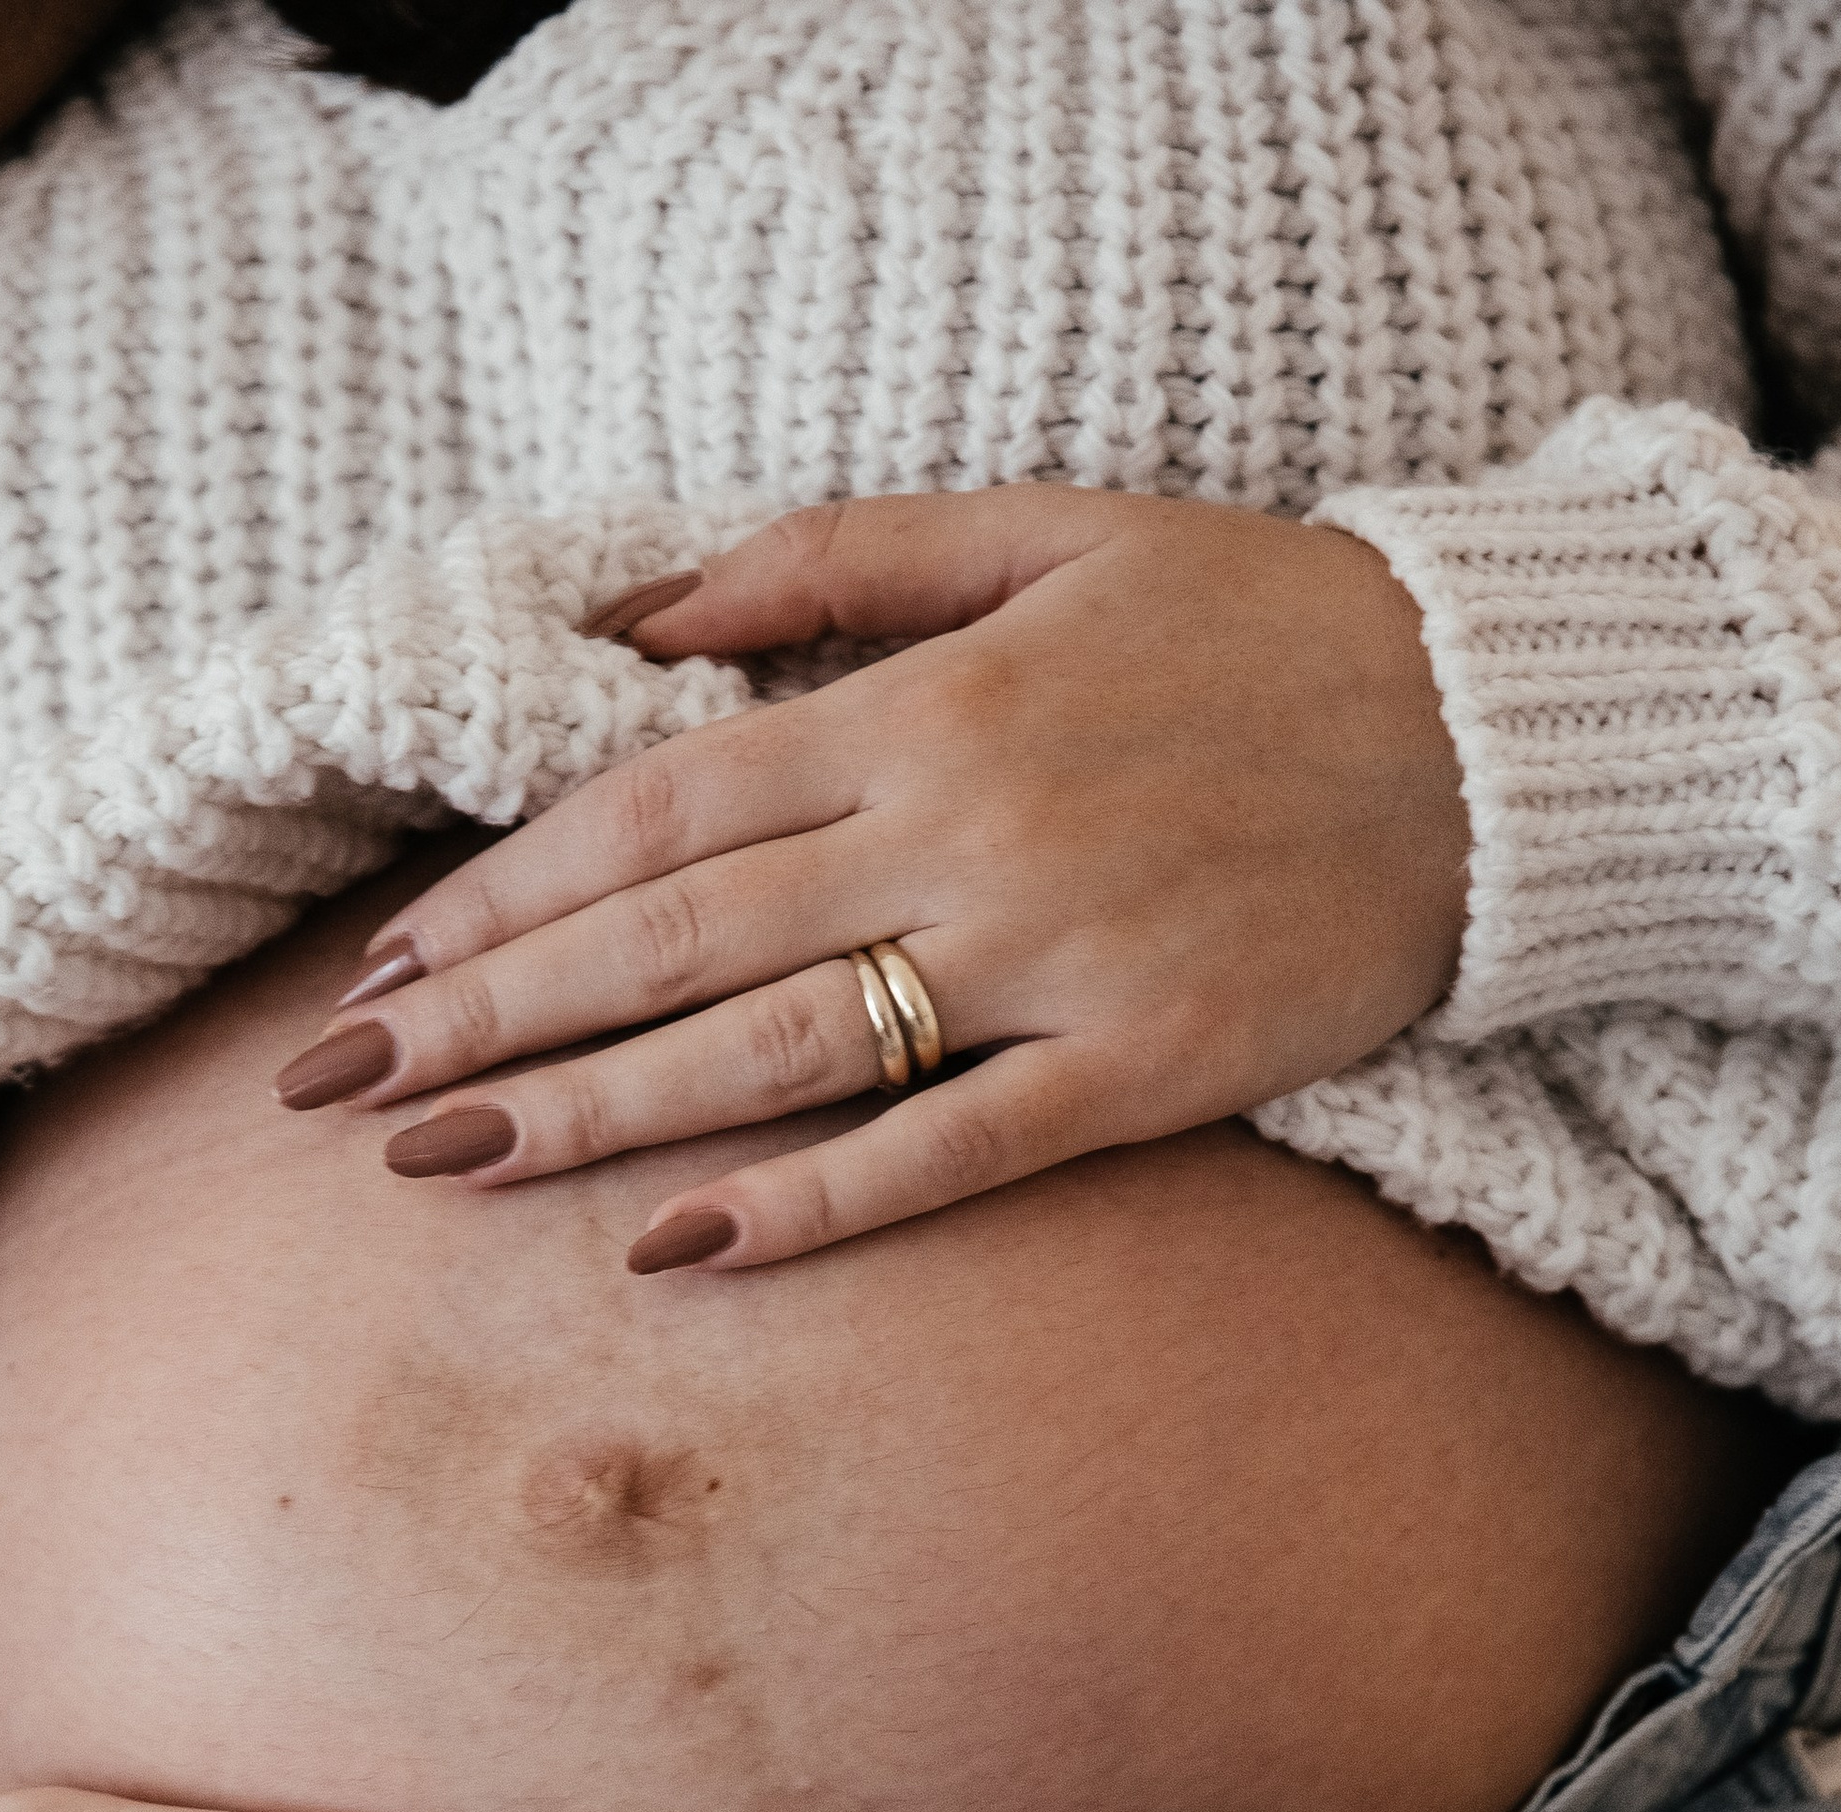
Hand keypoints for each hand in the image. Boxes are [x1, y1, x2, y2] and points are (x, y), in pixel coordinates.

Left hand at [275, 487, 1468, 1273]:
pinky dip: (811, 1205)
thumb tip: (619, 621)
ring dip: (590, 1114)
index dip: (506, 893)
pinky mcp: (1141, 1071)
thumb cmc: (1262, 624)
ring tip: (441, 1171)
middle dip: (487, 1017)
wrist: (1503, 730)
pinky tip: (675, 1253)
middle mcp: (958, 832)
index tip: (389, 967)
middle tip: (336, 1097)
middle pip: (670, 939)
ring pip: (770, 1052)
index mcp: (921, 703)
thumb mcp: (1044, 529)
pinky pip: (947, 1152)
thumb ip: (825, 565)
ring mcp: (1048, 961)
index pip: (653, 807)